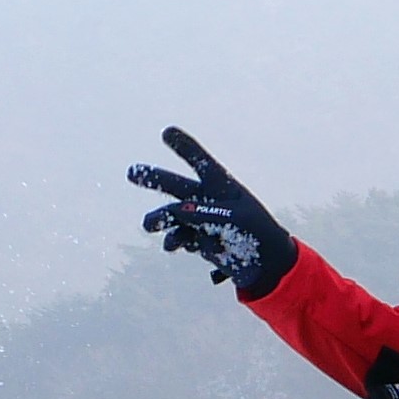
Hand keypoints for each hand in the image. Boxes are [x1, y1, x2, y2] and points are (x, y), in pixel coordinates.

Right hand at [129, 125, 298, 297]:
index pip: (200, 161)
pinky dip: (174, 241)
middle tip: (132, 172)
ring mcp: (201, 221)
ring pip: (171, 215)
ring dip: (158, 218)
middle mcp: (208, 200)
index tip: (167, 132)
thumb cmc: (258, 234)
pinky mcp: (198, 240)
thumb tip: (176, 211)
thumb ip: (205, 213)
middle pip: (176, 185)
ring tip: (149, 225)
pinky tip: (175, 246)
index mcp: (222, 186)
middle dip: (153, 178)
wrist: (266, 266)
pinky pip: (177, 237)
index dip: (184, 146)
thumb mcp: (237, 220)